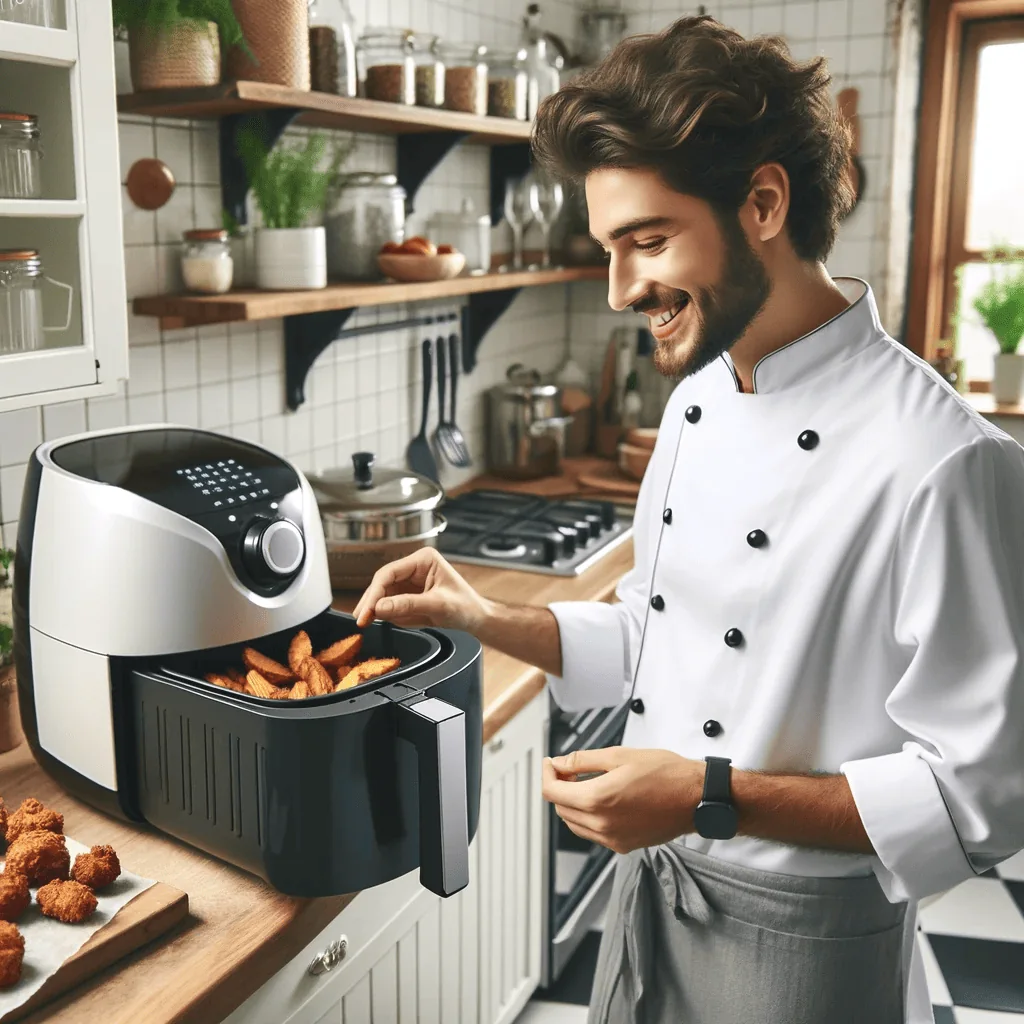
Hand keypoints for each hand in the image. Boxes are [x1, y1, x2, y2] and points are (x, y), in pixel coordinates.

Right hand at [353, 547, 491, 631]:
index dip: (374, 592)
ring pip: (383, 593)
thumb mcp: (437, 605)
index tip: (366, 610)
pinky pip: (390, 604)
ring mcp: (410, 581)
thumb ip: (408, 605)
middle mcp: (414, 567)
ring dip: (374, 608)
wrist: (476, 618)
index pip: (389, 573)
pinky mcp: (408, 595)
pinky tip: (380, 621)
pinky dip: (384, 614)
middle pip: (382, 582)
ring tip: (366, 622)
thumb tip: (379, 608)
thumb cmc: (465, 606)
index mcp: (423, 559)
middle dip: (371, 601)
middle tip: (360, 619)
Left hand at [541, 746, 706, 853]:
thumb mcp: (620, 755)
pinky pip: (593, 833)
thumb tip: (560, 762)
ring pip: (574, 823)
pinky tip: (601, 799)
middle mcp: (601, 825)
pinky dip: (588, 817)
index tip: (551, 763)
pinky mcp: (624, 846)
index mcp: (597, 800)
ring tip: (584, 782)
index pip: (552, 792)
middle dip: (559, 787)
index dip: (547, 774)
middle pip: (561, 808)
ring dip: (572, 803)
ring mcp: (612, 839)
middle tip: (568, 768)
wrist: (696, 798)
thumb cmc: (666, 773)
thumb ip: (584, 760)